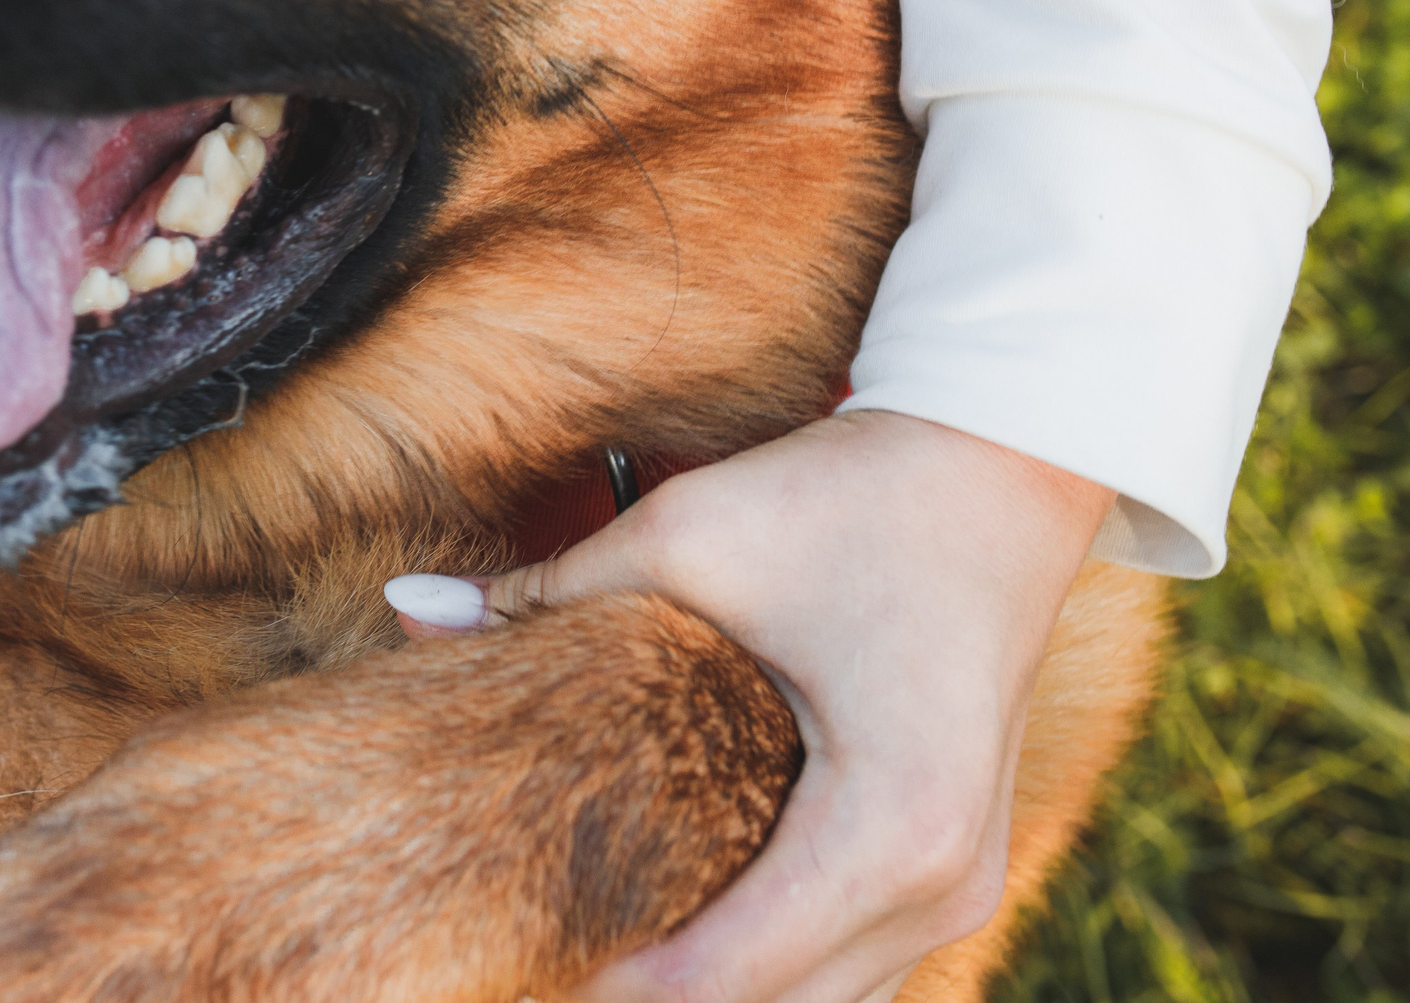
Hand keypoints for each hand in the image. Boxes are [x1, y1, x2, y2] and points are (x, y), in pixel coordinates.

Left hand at [388, 410, 1112, 1002]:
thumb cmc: (854, 496)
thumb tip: (405, 613)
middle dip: (647, 996)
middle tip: (535, 958)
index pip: (722, 974)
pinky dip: (764, 960)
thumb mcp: (689, 536)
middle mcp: (944, 882)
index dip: (608, 986)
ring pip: (816, 1002)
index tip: (515, 958)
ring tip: (589, 944)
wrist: (1003, 462)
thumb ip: (547, 597)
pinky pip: (848, 961)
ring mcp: (966, 884)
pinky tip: (672, 921)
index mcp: (888, 826)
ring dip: (709, 985)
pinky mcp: (957, 863)